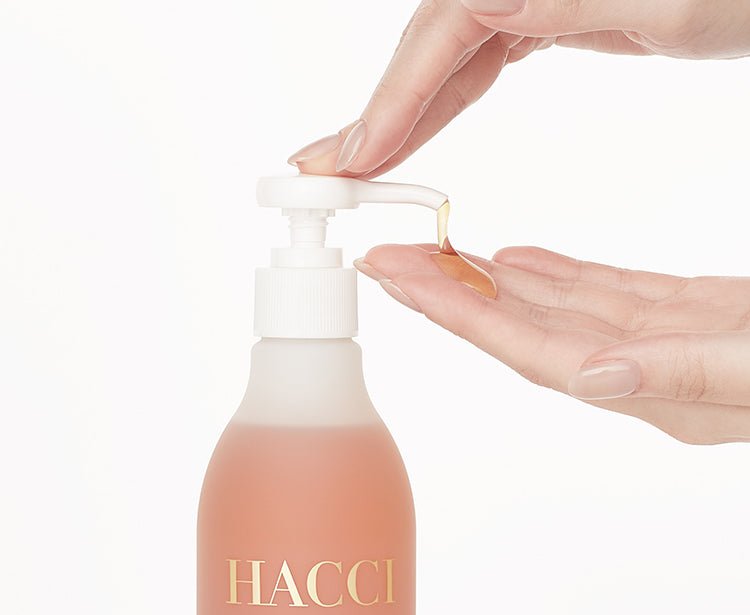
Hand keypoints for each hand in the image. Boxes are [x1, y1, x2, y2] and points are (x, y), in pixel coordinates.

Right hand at [287, 0, 749, 177]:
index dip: (391, 102)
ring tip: (353, 162)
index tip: (355, 160)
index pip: (439, 32)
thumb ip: (559, 2)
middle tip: (320, 171)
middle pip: (422, 46)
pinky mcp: (539, 11)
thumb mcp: (661, 1)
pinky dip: (438, 101)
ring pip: (440, 57)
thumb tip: (471, 8)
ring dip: (395, 114)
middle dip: (372, 114)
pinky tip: (413, 129)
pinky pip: (472, 60)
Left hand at [354, 244, 749, 444]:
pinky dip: (553, 276)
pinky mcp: (681, 318)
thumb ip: (685, 376)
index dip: (458, 315)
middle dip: (450, 295)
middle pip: (521, 330)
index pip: (526, 349)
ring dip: (490, 283)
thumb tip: (595, 376)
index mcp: (648, 387)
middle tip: (387, 259)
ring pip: (552, 309)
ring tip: (435, 256)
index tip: (398, 279)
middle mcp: (637, 371)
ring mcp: (655, 346)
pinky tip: (515, 262)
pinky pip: (599, 296)